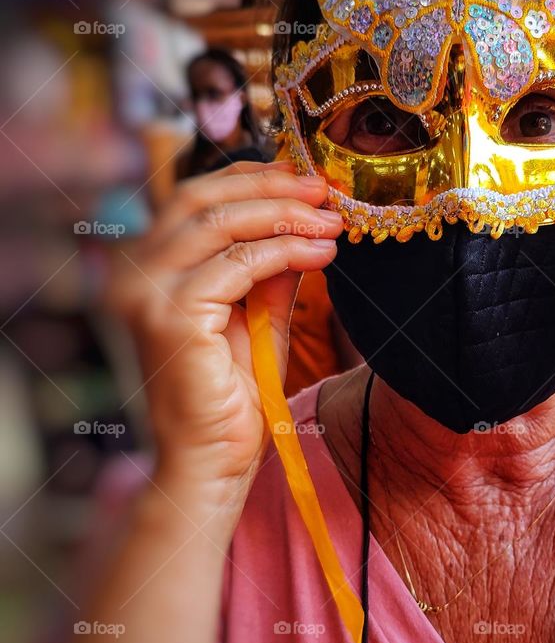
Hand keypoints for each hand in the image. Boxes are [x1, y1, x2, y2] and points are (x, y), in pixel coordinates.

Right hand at [107, 161, 341, 491]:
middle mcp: (134, 273)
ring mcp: (145, 292)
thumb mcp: (260, 317)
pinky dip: (285, 250)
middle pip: (202, 198)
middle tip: (323, 191)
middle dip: (270, 187)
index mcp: (148, 268)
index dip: (253, 179)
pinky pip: (238, 264)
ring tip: (331, 222)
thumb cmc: (233, 401)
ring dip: (284, 215)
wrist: (212, 463)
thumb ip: (273, 268)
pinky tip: (321, 253)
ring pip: (220, 223)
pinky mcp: (170, 315)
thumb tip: (307, 219)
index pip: (196, 198)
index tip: (306, 179)